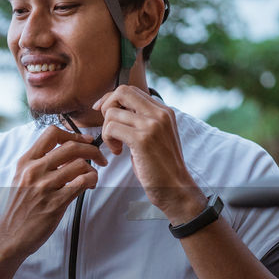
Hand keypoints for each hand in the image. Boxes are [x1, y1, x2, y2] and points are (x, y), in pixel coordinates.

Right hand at [0, 126, 105, 258]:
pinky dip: (91, 181)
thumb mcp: (21, 179)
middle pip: (71, 147)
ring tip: (92, 179)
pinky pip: (81, 183)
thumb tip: (68, 152)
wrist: (10, 235)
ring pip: (80, 164)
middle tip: (100, 158)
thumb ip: (40, 163)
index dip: (74, 134)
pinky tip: (89, 186)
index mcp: (26, 162)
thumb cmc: (20, 208)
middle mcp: (34, 171)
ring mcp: (44, 187)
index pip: (52, 133)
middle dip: (92, 150)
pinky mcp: (55, 203)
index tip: (86, 141)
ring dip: (93, 170)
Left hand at [93, 86, 207, 223]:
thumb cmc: (161, 166)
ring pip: (112, 113)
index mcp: (164, 111)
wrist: (176, 188)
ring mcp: (152, 125)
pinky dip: (108, 140)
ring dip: (107, 131)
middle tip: (108, 127)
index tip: (103, 111)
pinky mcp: (142, 140)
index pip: (131, 90)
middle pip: (122, 92)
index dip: (112, 98)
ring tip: (117, 146)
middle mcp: (160, 114)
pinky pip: (111, 128)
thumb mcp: (155, 136)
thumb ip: (141, 120)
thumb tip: (117, 109)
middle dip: (106, 106)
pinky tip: (118, 152)